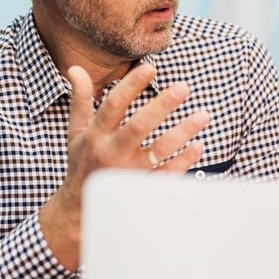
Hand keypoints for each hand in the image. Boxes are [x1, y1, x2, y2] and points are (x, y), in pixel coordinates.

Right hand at [40, 64, 209, 269]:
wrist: (80, 211)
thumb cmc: (83, 163)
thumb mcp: (76, 132)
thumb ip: (80, 99)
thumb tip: (75, 67)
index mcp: (95, 136)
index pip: (112, 105)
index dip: (131, 86)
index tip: (150, 68)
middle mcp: (111, 153)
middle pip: (138, 126)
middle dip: (162, 106)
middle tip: (184, 87)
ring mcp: (128, 174)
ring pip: (158, 152)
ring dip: (182, 133)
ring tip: (203, 115)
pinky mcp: (141, 190)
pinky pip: (167, 175)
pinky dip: (184, 161)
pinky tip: (199, 145)